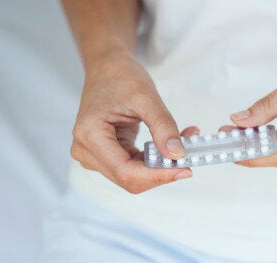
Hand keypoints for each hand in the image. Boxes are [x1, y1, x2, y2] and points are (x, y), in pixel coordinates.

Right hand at [71, 50, 194, 193]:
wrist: (107, 68)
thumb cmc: (119, 76)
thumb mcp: (145, 96)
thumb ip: (163, 126)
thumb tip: (177, 154)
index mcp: (90, 135)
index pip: (124, 170)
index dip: (156, 175)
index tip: (184, 169)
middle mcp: (86, 150)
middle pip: (128, 179)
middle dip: (161, 172)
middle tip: (190, 158)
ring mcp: (94, 155)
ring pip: (133, 177)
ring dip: (160, 167)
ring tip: (184, 144)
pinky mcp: (107, 155)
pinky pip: (134, 168)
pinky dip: (155, 161)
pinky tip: (171, 146)